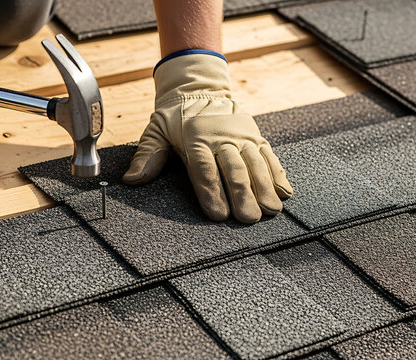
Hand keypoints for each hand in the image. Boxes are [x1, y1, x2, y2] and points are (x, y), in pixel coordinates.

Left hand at [123, 52, 292, 223]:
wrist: (200, 88)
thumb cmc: (175, 117)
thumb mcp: (156, 131)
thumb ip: (147, 155)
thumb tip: (131, 180)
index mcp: (196, 137)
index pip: (204, 168)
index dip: (212, 192)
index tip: (219, 214)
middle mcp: (222, 136)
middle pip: (234, 169)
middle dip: (243, 195)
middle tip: (249, 218)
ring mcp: (242, 135)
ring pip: (256, 163)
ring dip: (265, 188)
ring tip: (271, 210)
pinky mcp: (256, 136)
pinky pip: (269, 156)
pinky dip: (278, 174)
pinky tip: (284, 192)